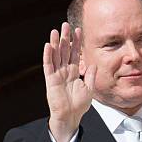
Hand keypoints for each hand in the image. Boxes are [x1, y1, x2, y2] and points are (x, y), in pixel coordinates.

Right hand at [44, 22, 96, 141]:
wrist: (70, 117)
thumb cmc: (79, 105)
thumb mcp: (89, 88)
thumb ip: (90, 75)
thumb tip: (94, 63)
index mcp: (74, 72)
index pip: (75, 53)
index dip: (76, 42)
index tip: (79, 30)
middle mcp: (64, 71)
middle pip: (64, 51)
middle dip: (65, 38)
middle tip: (65, 24)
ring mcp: (57, 75)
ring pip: (56, 56)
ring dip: (55, 43)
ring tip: (55, 31)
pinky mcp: (51, 81)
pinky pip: (48, 66)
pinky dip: (48, 56)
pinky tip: (48, 46)